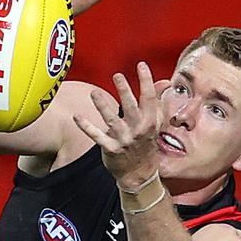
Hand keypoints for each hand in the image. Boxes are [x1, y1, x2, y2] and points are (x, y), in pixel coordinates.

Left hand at [74, 62, 164, 187]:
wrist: (140, 174)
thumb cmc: (146, 144)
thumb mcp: (155, 124)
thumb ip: (157, 102)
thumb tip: (163, 83)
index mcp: (150, 121)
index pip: (149, 98)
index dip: (146, 81)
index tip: (141, 65)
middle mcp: (138, 130)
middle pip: (131, 107)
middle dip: (125, 91)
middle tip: (117, 76)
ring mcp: (124, 140)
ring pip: (112, 121)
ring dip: (103, 106)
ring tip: (94, 93)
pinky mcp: (111, 149)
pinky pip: (98, 136)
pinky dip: (87, 127)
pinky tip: (77, 117)